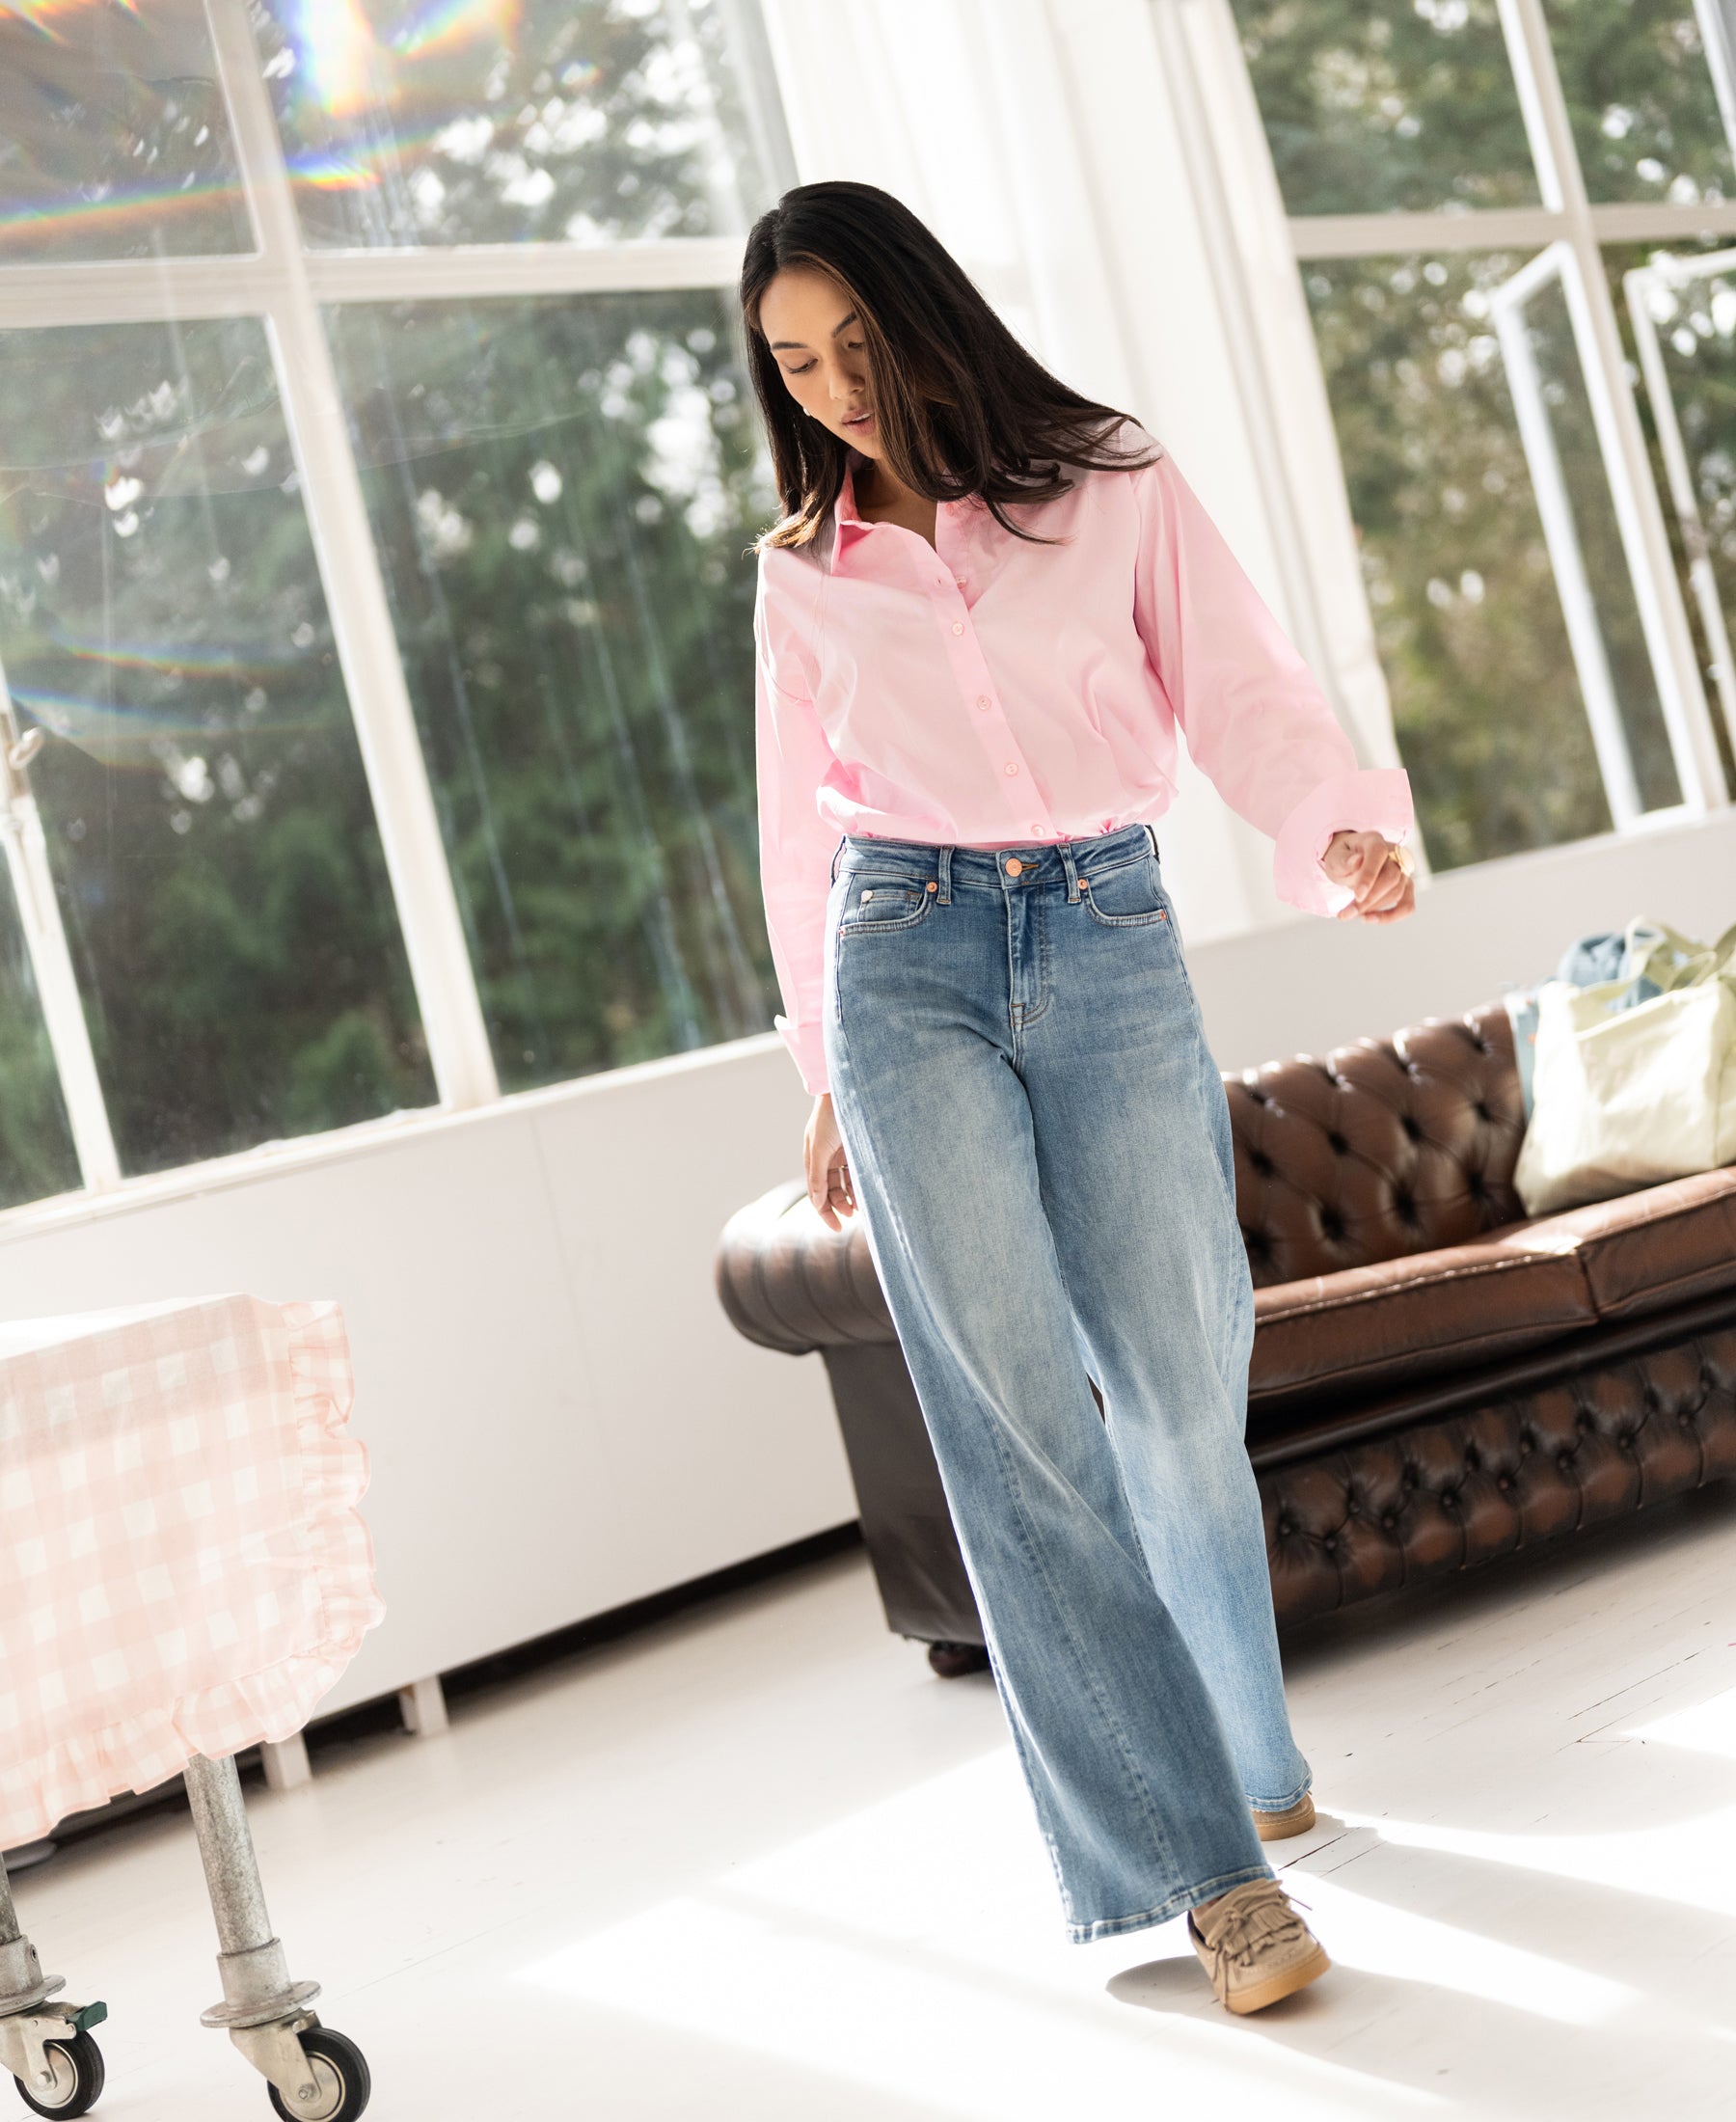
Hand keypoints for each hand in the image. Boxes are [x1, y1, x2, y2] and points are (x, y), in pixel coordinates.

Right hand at [805, 1093, 855, 1229]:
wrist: (849, 1091)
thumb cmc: (830, 1117)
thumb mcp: (820, 1148)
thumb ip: (817, 1176)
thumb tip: (816, 1203)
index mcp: (813, 1159)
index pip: (817, 1193)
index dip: (825, 1212)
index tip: (837, 1228)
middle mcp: (827, 1159)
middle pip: (831, 1191)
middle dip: (839, 1206)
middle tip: (850, 1216)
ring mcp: (842, 1155)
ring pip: (845, 1185)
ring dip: (851, 1198)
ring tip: (860, 1208)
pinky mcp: (857, 1150)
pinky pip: (858, 1174)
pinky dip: (860, 1186)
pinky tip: (866, 1196)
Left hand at [1322, 829, 1414, 923]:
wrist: (1350, 862)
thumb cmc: (1342, 859)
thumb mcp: (1335, 857)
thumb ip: (1343, 860)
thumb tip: (1356, 861)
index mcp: (1374, 840)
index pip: (1378, 853)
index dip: (1369, 875)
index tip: (1357, 896)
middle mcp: (1394, 853)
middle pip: (1391, 877)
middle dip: (1369, 900)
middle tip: (1346, 914)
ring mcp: (1403, 870)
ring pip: (1396, 893)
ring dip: (1372, 909)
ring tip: (1349, 914)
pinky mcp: (1406, 887)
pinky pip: (1407, 906)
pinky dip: (1391, 917)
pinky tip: (1370, 920)